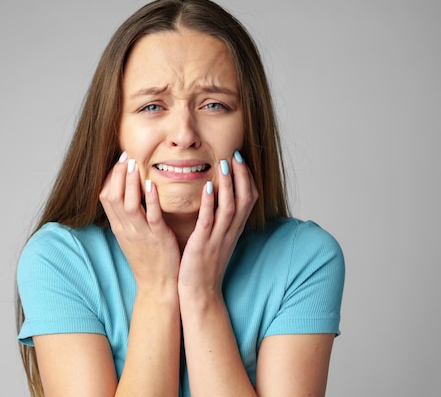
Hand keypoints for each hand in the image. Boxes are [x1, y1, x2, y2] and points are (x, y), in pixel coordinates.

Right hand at [99, 153, 180, 288]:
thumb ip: (130, 215)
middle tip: (124, 156)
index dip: (109, 177)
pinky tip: (151, 184)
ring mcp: (139, 233)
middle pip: (111, 197)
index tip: (118, 161)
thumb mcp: (133, 236)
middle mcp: (125, 228)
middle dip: (116, 175)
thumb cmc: (149, 258)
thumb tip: (130, 193)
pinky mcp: (157, 238)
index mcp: (119, 226)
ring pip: (127, 204)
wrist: (158, 285)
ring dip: (128, 182)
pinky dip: (149, 199)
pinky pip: (150, 216)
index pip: (105, 196)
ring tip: (132, 164)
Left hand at [178, 152, 257, 296]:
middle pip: (244, 199)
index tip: (240, 159)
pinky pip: (208, 221)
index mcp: (233, 230)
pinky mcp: (202, 245)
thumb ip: (218, 221)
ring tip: (224, 163)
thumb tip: (216, 201)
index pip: (248, 199)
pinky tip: (206, 187)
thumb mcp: (216, 240)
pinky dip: (209, 203)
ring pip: (229, 207)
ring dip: (228, 184)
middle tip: (235, 154)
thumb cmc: (204, 266)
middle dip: (241, 175)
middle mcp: (230, 232)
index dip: (247, 178)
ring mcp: (218, 238)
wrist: (200, 294)